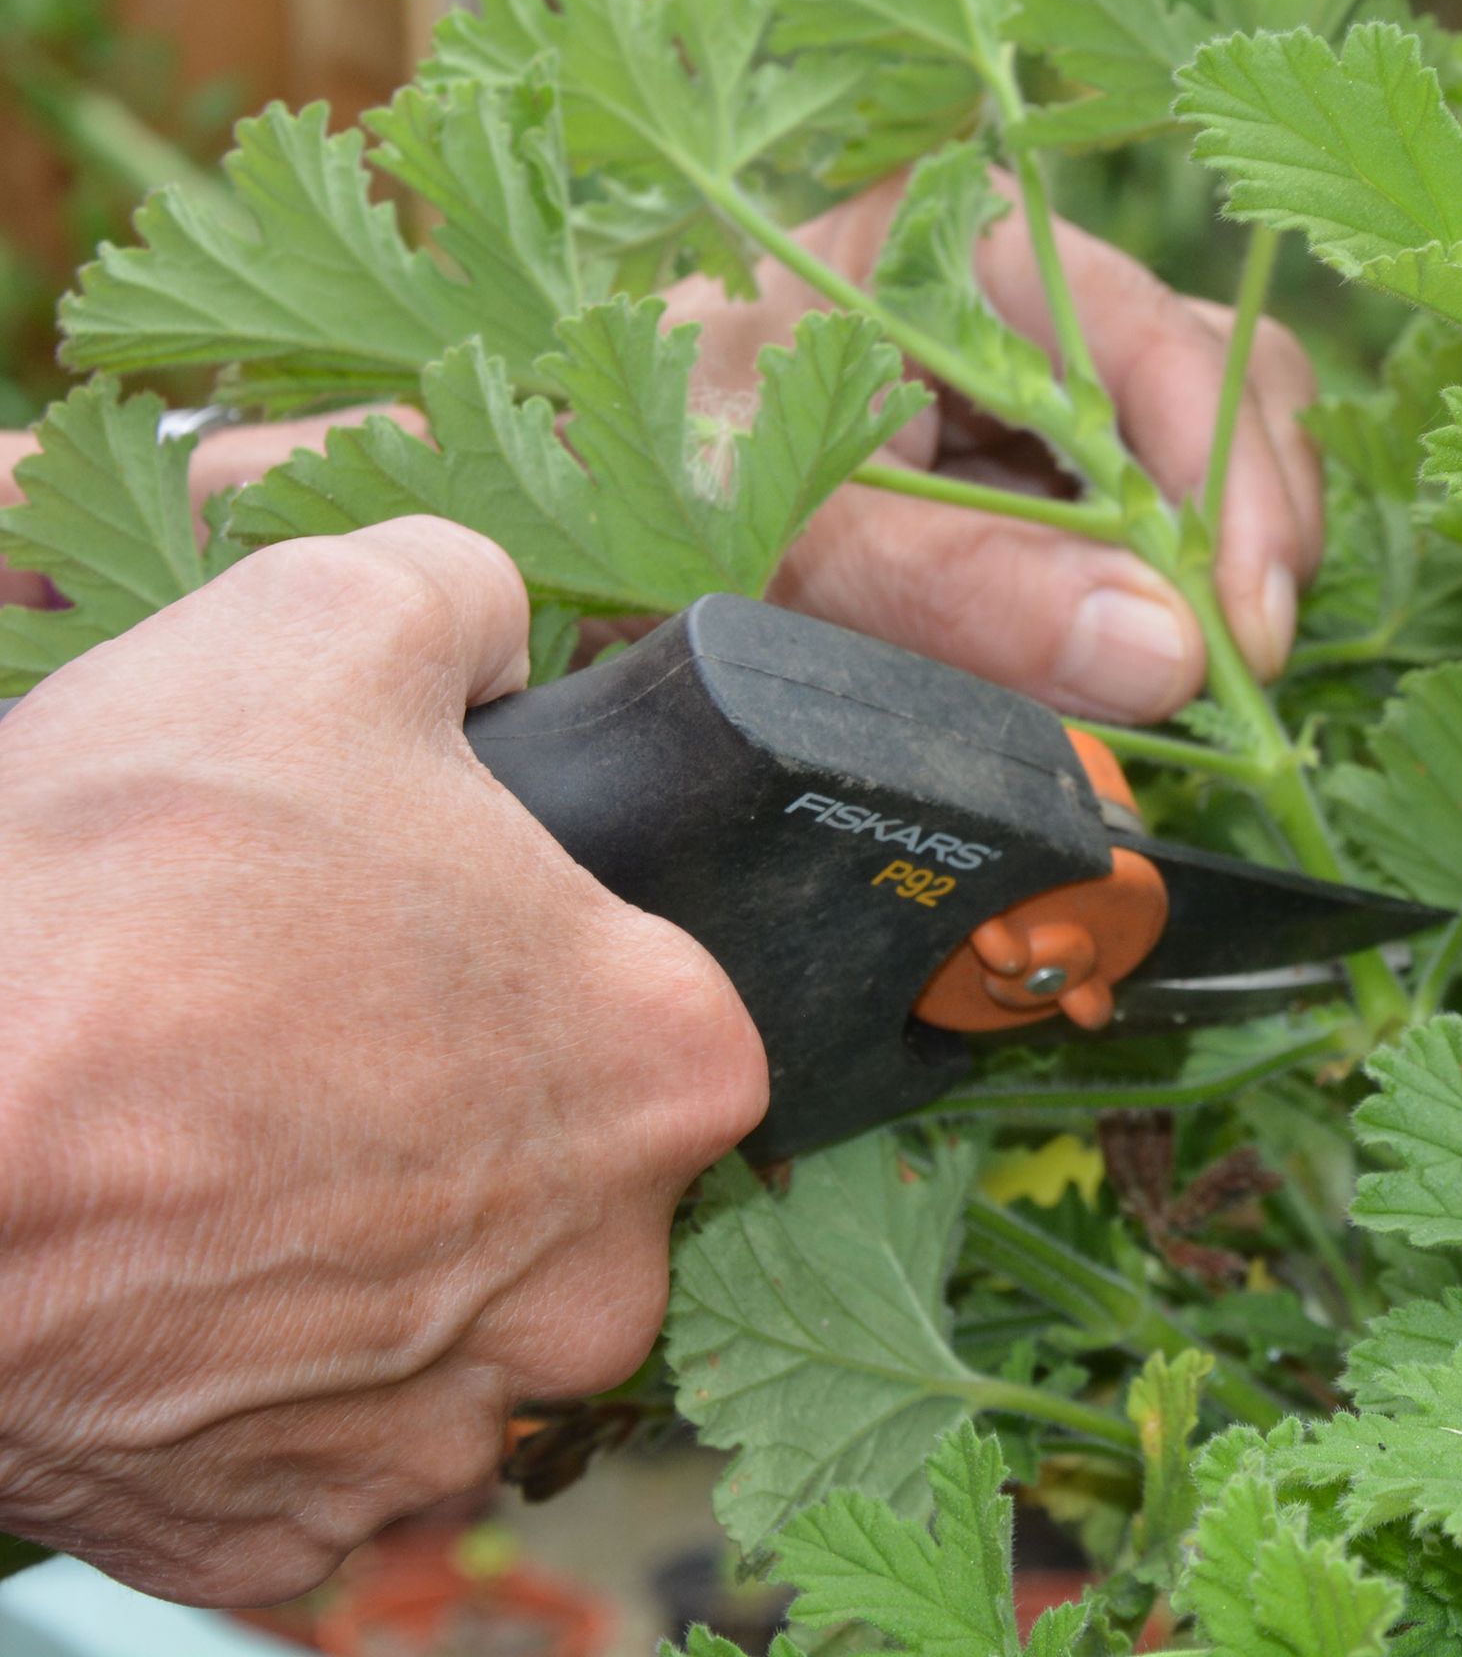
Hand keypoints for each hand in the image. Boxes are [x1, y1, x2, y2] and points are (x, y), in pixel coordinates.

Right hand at [0, 518, 765, 1604]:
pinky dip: (243, 1362)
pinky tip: (161, 1264)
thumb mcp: (329, 619)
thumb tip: (501, 639)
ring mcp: (434, 1433)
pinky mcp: (278, 1537)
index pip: (661, 994)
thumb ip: (469, 599)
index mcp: (665, 1069)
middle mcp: (596, 1285)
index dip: (542, 939)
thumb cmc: (122, 886)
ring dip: (348, 1234)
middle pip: (556, 1160)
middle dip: (453, 1090)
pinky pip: (300, 1432)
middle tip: (297, 1015)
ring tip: (205, 1135)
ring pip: (431, 1304)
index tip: (431, 919)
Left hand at [669, 176, 1321, 722]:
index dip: (1224, 476)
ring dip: (1202, 576)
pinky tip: (1120, 674)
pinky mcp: (1026, 484)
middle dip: (1236, 530)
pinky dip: (1146, 612)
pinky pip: (1136, 538)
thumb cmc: (635, 475)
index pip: (1151, 335)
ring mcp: (1029, 393)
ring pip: (1192, 465)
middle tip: (1230, 673)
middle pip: (1211, 385)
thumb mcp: (782, 524)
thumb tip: (1168, 649)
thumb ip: (958, 584)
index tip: (1237, 624)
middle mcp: (1014, 301)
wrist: (554, 519)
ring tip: (1175, 683)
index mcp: (953, 246)